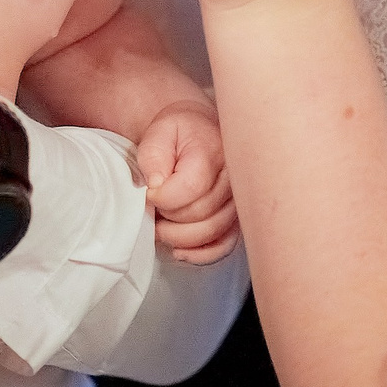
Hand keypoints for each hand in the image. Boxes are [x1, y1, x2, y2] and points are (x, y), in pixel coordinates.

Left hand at [136, 99, 235, 262]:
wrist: (198, 132)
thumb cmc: (179, 134)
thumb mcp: (158, 133)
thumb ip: (153, 156)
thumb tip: (157, 185)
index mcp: (213, 152)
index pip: (191, 187)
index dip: (162, 198)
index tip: (149, 193)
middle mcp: (233, 178)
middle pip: (200, 214)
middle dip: (168, 217)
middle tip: (152, 209)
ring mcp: (237, 201)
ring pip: (210, 232)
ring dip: (178, 236)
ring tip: (161, 224)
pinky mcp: (236, 219)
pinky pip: (223, 246)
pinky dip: (200, 254)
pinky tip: (180, 250)